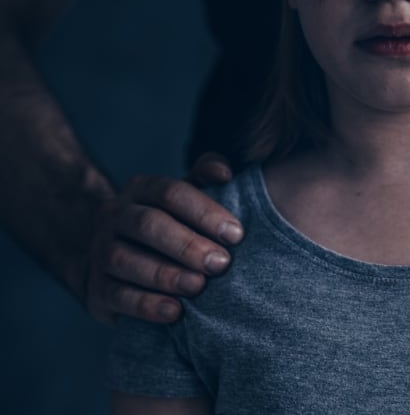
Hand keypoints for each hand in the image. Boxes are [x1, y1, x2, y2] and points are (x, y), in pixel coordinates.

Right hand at [86, 153, 242, 323]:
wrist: (122, 264)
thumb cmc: (172, 225)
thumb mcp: (188, 198)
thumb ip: (206, 178)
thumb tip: (223, 172)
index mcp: (141, 189)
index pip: (171, 192)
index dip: (205, 212)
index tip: (236, 234)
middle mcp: (114, 215)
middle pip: (148, 224)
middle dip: (187, 244)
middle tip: (221, 264)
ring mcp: (100, 252)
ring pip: (126, 260)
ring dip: (165, 275)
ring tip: (198, 286)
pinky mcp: (97, 289)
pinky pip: (117, 296)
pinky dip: (146, 305)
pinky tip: (175, 313)